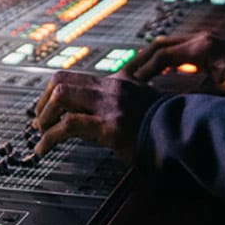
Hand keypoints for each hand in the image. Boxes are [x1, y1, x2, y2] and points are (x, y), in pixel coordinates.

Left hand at [31, 71, 160, 161]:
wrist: (186, 131)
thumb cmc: (168, 123)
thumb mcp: (144, 102)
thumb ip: (123, 101)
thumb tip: (100, 114)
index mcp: (118, 81)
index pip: (76, 76)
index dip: (54, 91)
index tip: (47, 108)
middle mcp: (111, 88)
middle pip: (61, 79)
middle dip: (43, 101)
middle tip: (39, 121)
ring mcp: (110, 105)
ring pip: (61, 95)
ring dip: (44, 116)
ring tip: (41, 134)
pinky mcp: (109, 126)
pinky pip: (68, 125)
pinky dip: (49, 137)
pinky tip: (44, 149)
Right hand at [120, 32, 224, 97]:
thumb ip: (197, 97)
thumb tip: (168, 103)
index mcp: (204, 48)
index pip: (162, 55)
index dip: (143, 71)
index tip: (129, 86)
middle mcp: (203, 41)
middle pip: (162, 45)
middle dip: (142, 61)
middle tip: (124, 79)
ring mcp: (208, 43)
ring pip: (170, 46)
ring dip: (152, 60)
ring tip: (136, 79)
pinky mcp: (212, 51)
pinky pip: (181, 52)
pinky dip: (165, 62)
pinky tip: (159, 78)